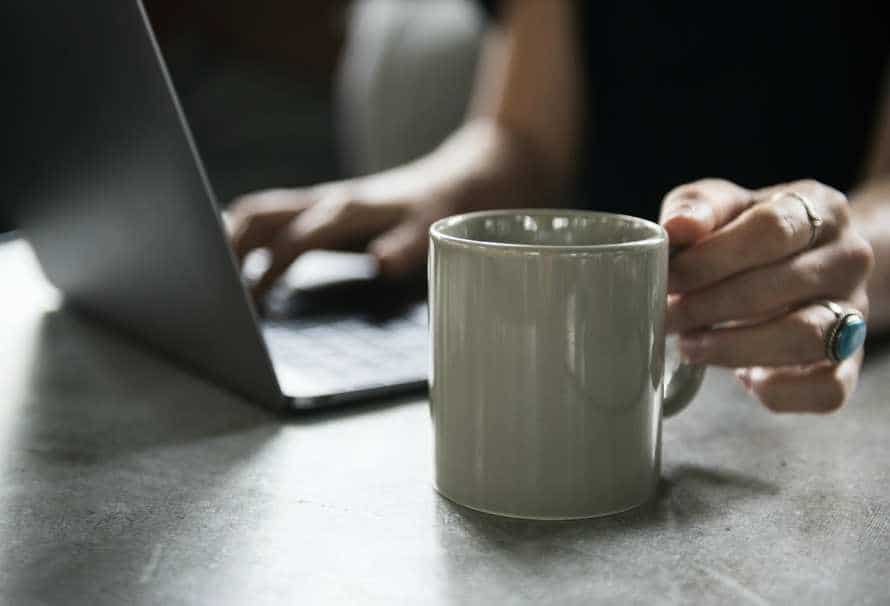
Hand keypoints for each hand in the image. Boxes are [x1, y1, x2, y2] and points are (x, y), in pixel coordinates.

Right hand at [227, 175, 451, 299]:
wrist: (454, 178)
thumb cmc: (439, 208)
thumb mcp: (432, 230)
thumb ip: (405, 247)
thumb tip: (378, 263)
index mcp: (347, 209)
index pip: (296, 239)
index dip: (270, 269)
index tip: (248, 301)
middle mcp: (326, 201)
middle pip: (260, 215)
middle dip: (229, 247)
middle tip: (207, 287)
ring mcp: (319, 202)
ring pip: (259, 212)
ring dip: (231, 238)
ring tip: (208, 276)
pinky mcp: (320, 208)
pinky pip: (272, 217)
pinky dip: (248, 235)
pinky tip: (235, 262)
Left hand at [661, 179, 873, 412]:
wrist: (797, 262)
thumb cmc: (747, 232)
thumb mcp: (721, 206)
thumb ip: (698, 208)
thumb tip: (676, 228)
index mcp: (821, 208)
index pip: (772, 229)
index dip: (712, 258)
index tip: (668, 277)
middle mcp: (848, 259)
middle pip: (781, 286)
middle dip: (708, 306)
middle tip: (665, 316)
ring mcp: (855, 313)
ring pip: (804, 338)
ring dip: (734, 348)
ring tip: (689, 346)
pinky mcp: (848, 364)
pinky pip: (826, 389)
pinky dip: (780, 391)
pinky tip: (743, 379)